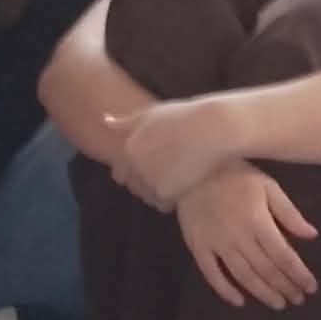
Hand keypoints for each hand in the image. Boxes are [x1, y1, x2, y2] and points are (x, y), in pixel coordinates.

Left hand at [113, 97, 245, 209]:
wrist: (215, 129)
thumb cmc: (186, 118)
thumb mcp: (153, 114)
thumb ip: (127, 123)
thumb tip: (105, 121)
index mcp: (129, 147)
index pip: (120, 174)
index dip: (137, 172)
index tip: (156, 165)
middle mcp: (135, 165)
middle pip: (135, 188)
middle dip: (147, 184)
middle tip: (171, 171)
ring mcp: (149, 179)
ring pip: (149, 198)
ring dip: (160, 193)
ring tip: (180, 176)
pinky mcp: (167, 192)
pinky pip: (164, 205)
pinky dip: (173, 200)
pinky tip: (186, 184)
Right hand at [177, 163, 317, 309]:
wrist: (193, 167)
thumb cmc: (235, 175)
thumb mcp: (268, 186)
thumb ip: (289, 213)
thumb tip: (312, 235)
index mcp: (259, 222)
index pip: (283, 256)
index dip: (299, 274)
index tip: (311, 288)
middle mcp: (239, 238)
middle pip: (266, 269)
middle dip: (284, 286)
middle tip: (298, 300)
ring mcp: (217, 245)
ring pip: (243, 276)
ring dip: (262, 293)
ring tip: (278, 304)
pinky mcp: (198, 247)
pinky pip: (211, 274)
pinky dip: (225, 291)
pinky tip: (239, 301)